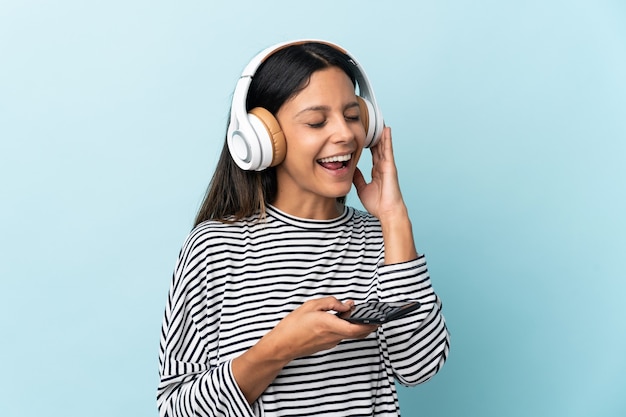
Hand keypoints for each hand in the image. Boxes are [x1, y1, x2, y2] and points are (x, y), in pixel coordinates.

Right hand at [261, 297, 377, 361]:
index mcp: (330, 325)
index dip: (371, 324)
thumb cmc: (293, 325)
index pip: (357, 328)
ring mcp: (330, 343)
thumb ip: (331, 303)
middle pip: (357, 333)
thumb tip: (346, 305)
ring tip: (349, 311)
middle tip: (371, 314)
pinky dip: (344, 327)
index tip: (379, 318)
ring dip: (354, 324)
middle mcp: (333, 336)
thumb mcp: (311, 305)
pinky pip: (340, 335)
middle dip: (367, 324)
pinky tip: (338, 319)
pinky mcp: (326, 345)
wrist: (282, 345)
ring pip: (349, 333)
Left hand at [352, 127, 406, 220]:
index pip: (373, 154)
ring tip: (380, 121)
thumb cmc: (377, 203)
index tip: (365, 135)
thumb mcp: (362, 188)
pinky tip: (386, 130)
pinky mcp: (390, 167)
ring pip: (383, 146)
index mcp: (377, 171)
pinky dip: (387, 140)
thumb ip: (358, 178)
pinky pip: (388, 150)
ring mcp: (387, 166)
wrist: (387, 212)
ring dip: (382, 134)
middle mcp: (383, 166)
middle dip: (375, 136)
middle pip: (378, 147)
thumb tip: (351, 169)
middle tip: (372, 123)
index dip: (369, 144)